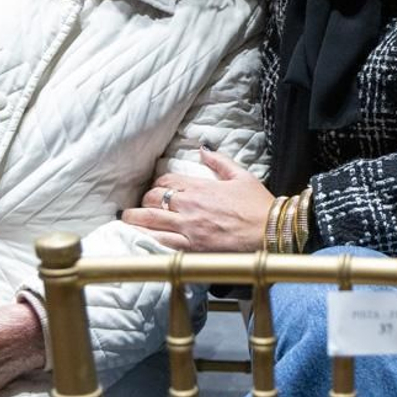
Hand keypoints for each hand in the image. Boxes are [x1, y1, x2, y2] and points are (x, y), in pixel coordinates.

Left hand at [122, 149, 272, 252]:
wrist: (269, 233)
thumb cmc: (258, 205)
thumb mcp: (242, 175)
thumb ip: (219, 161)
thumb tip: (203, 149)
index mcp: (201, 187)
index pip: (167, 181)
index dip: (157, 184)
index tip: (156, 189)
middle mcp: (191, 206)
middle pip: (154, 199)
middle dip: (143, 201)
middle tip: (139, 205)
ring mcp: (189, 228)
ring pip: (151, 221)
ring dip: (135, 220)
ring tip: (127, 220)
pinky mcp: (191, 248)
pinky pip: (161, 243)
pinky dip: (147, 239)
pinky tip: (138, 239)